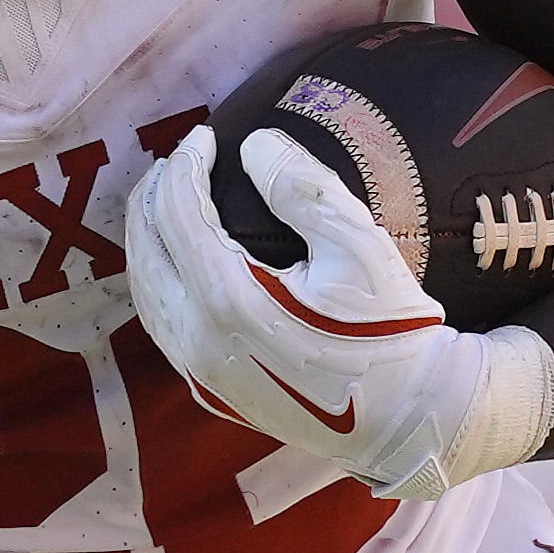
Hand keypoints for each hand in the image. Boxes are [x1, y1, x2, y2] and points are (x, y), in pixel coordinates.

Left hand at [123, 134, 553, 503]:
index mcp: (229, 301)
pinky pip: (162, 325)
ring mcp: (199, 372)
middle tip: (178, 160)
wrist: (407, 417)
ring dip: (149, 239)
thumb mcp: (360, 249)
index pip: (179, 213)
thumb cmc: (389, 331)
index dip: (186, 164)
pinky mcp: (209, 391)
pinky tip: (179, 258)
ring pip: (146, 291)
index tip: (204, 135)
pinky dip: (159, 280)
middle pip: (147, 251)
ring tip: (168, 199)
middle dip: (154, 197)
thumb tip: (253, 145)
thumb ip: (303, 190)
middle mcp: (199, 341)